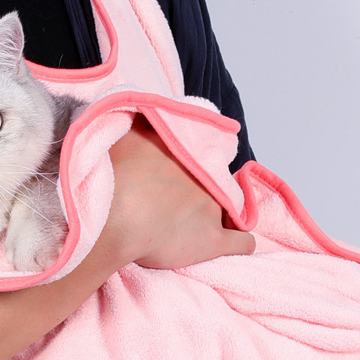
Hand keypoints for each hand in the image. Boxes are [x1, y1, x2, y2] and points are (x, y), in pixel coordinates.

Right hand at [102, 116, 254, 268]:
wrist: (117, 214)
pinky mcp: (214, 240)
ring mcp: (215, 208)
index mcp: (189, 150)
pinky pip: (243, 242)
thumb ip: (145, 124)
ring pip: (232, 208)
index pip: (206, 147)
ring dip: (220, 214)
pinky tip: (232, 244)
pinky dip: (239, 243)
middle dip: (203, 188)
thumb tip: (151, 116)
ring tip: (199, 223)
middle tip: (179, 200)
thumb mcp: (128, 134)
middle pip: (217, 179)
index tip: (182, 168)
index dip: (195, 159)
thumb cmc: (117, 175)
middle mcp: (208, 175)